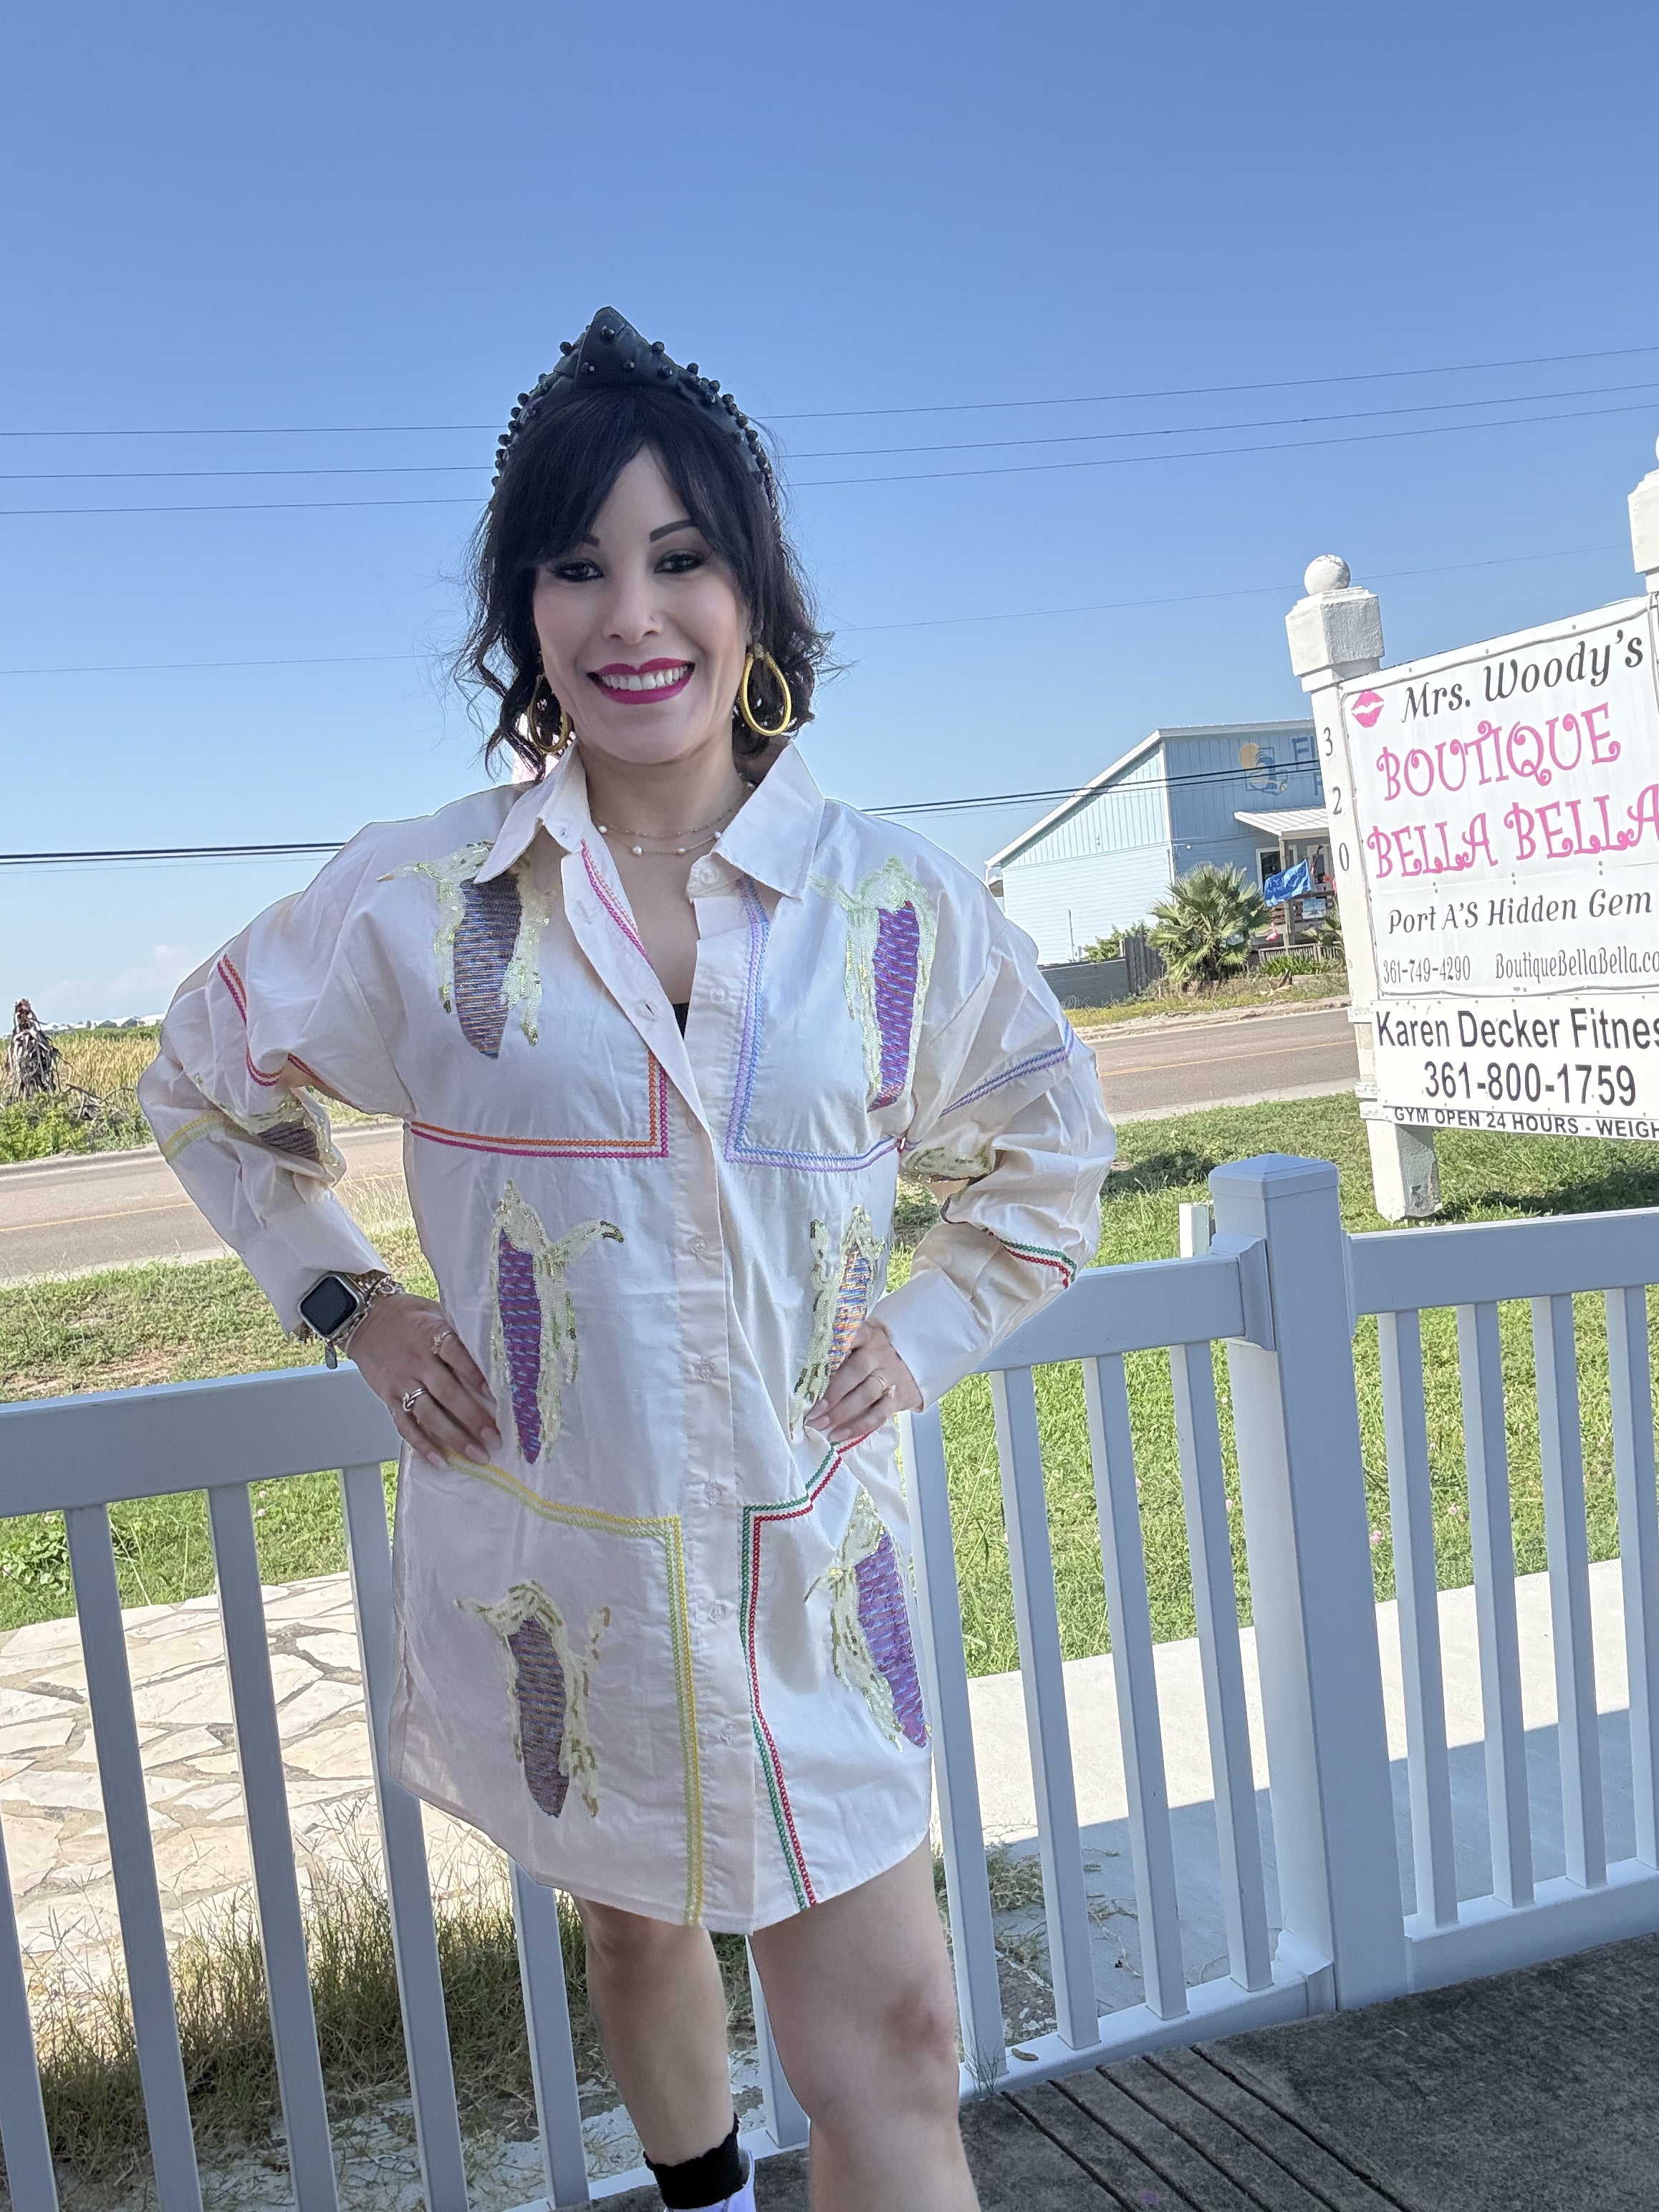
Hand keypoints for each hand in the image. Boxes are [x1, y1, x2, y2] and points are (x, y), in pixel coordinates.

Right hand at [347, 1294, 501, 1468]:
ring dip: (454, 1437)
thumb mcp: (437, 1312)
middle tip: (495, 1438)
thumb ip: (459, 1332)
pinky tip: (439, 1459)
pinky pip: (405, 1425)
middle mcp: (417, 1362)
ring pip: (429, 1414)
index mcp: (432, 1335)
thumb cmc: (408, 1316)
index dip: (476, 1375)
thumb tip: (494, 1350)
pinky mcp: (389, 1398)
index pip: (456, 1355)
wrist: (365, 1319)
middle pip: (447, 1392)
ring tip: (477, 1454)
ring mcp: (402, 1382)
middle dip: (473, 1418)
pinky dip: (422, 1444)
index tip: (497, 1395)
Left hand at [804, 1319, 921, 1444]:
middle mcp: (879, 1354)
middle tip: (812, 1410)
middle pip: (855, 1372)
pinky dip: (858, 1426)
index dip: (830, 1352)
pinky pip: (878, 1414)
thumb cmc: (874, 1354)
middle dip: (832, 1393)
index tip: (811, 1369)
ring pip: (866, 1395)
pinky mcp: (898, 1397)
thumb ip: (839, 1346)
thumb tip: (803, 1364)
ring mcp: (890, 1376)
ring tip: (820, 1425)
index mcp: (867, 1336)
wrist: (912, 1364)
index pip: (849, 1338)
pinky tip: (839, 1434)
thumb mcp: (860, 1340)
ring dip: (841, 1412)